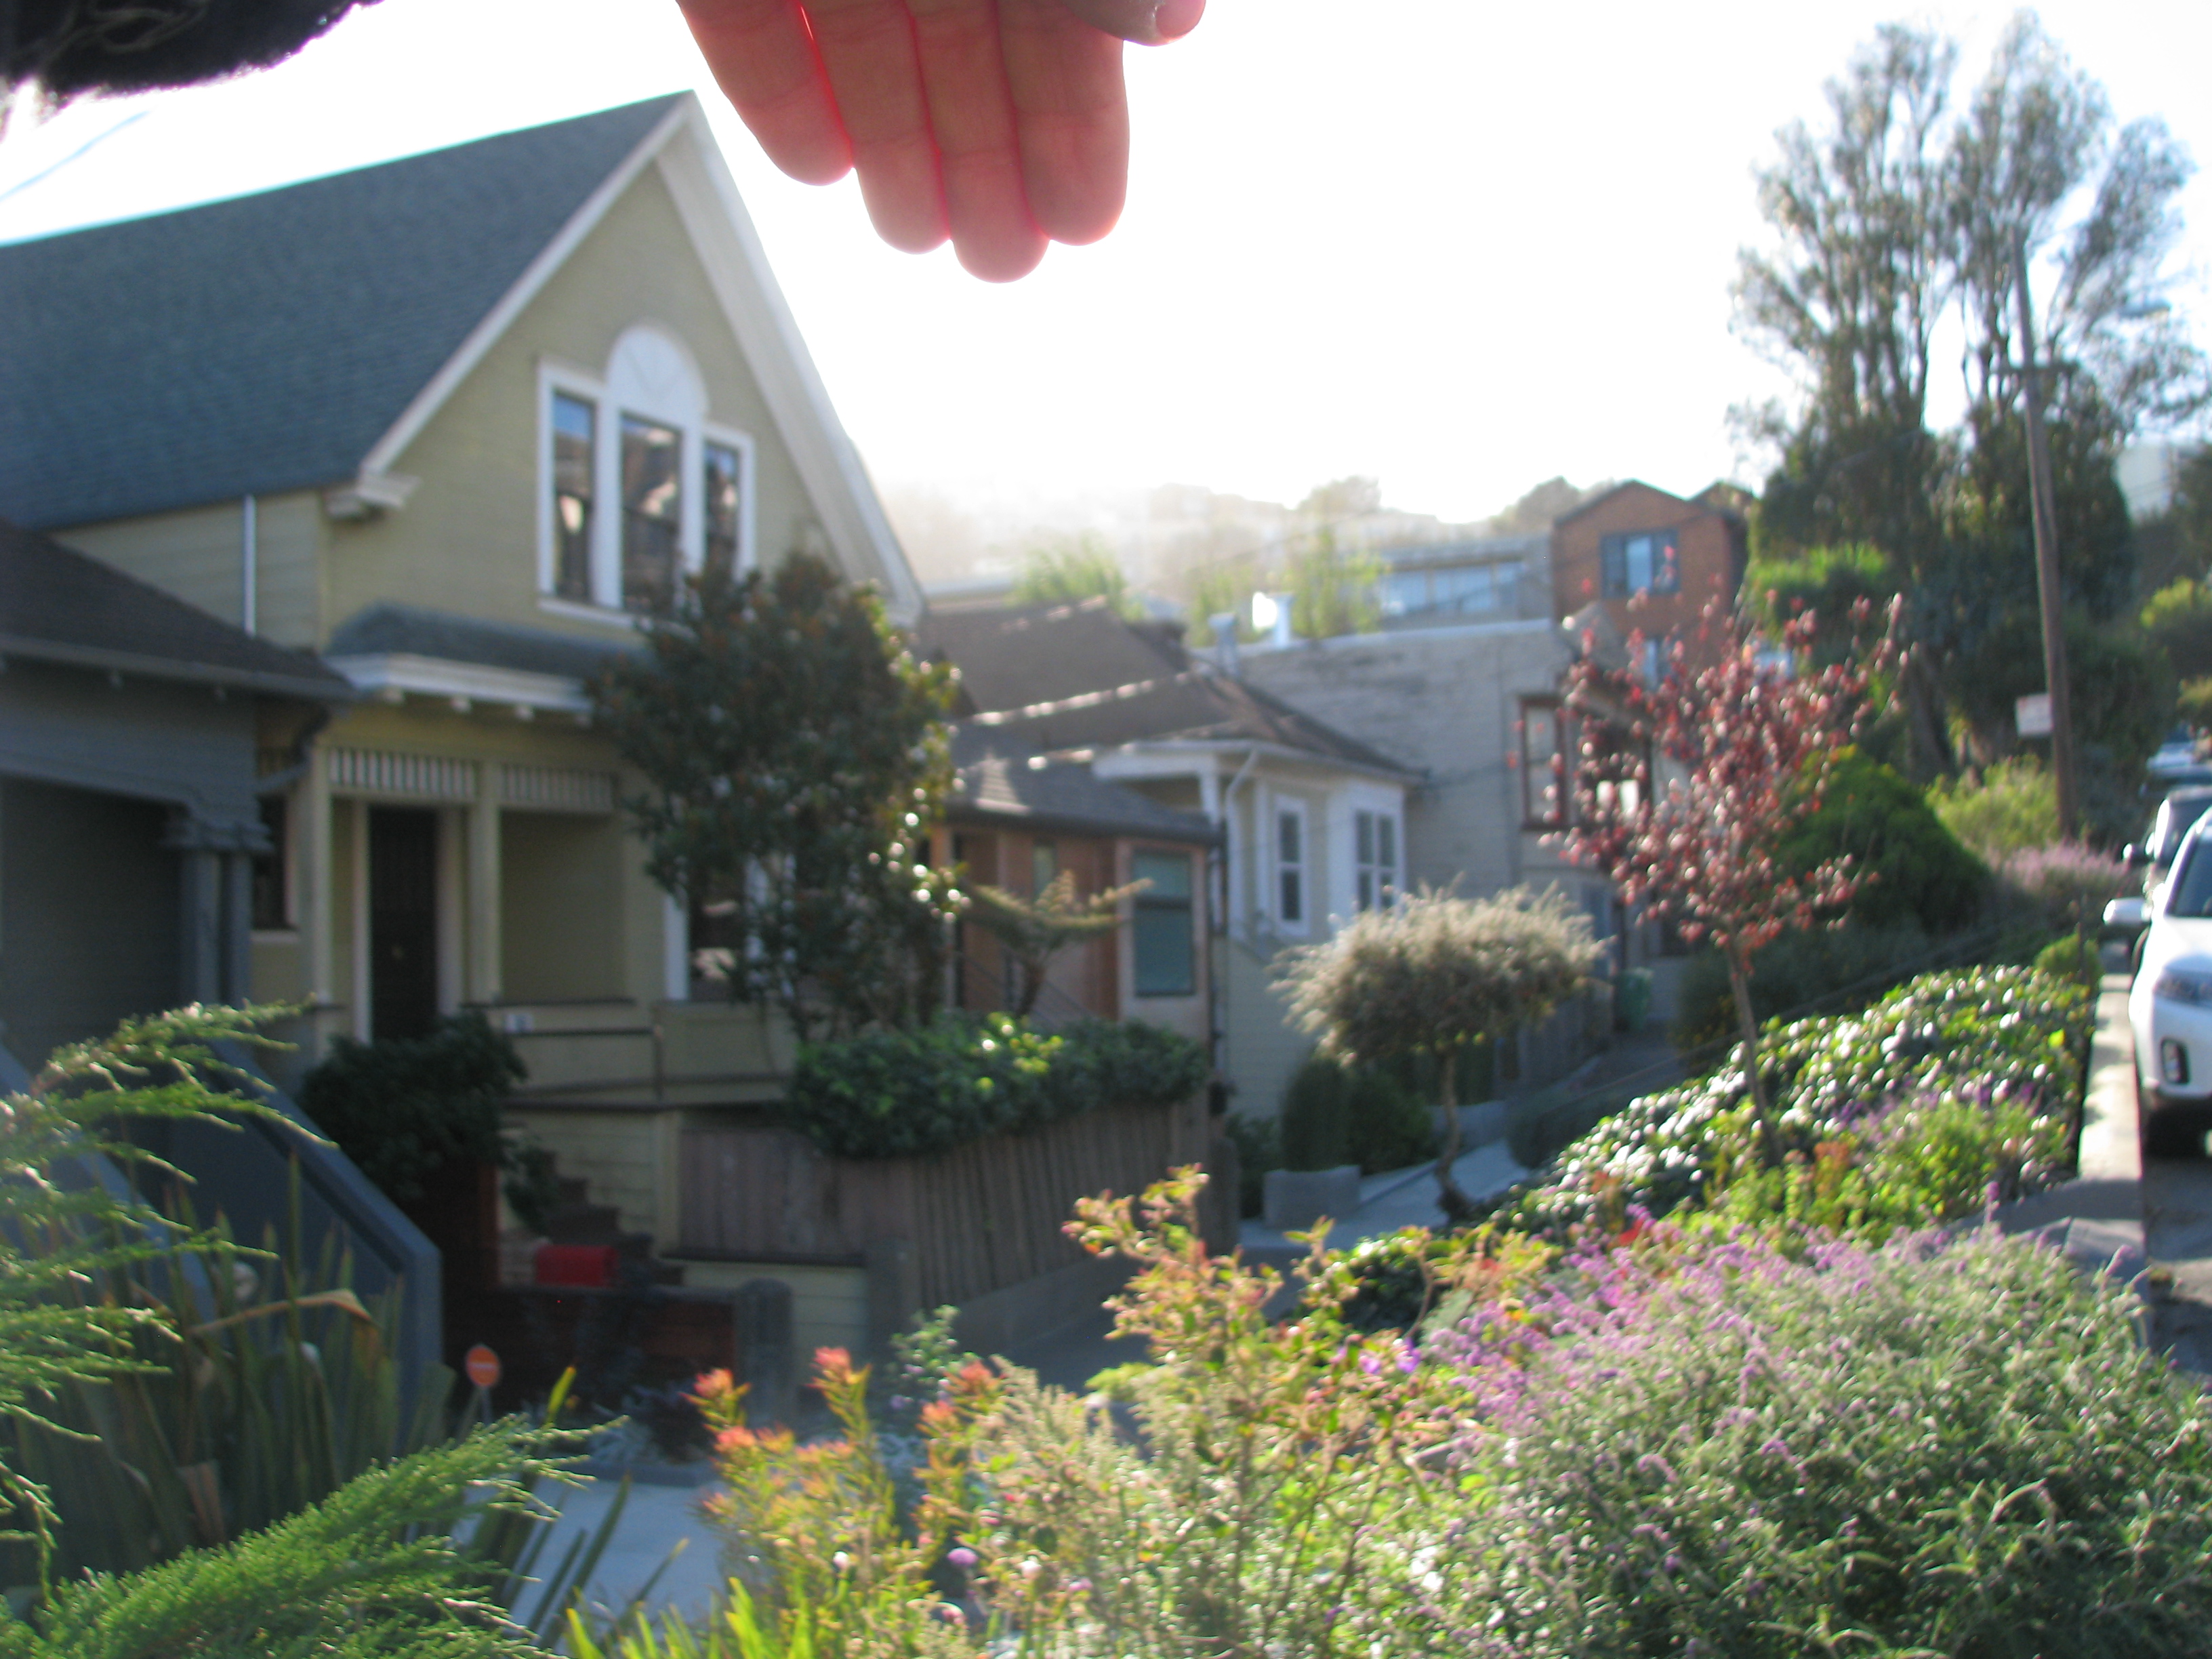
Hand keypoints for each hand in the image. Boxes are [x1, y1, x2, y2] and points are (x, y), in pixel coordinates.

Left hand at [677, 0, 1202, 281]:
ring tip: (921, 241)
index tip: (1086, 220)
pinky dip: (779, 92)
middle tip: (1006, 263)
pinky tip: (820, 168)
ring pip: (859, 42)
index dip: (1073, 121)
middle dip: (985, 157)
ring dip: (896, 148)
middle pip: (961, 43)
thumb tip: (1174, 22)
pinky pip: (742, 19)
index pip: (1061, 20)